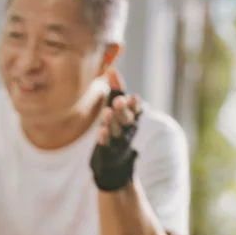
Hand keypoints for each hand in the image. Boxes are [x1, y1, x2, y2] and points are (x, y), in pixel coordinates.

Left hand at [90, 69, 141, 190]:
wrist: (115, 164)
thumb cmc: (116, 130)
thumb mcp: (117, 111)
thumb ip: (116, 91)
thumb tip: (111, 69)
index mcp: (131, 120)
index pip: (134, 110)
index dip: (133, 104)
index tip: (132, 96)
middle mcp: (127, 130)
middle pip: (127, 119)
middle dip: (123, 110)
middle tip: (118, 100)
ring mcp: (118, 142)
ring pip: (116, 131)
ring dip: (112, 122)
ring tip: (107, 113)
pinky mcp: (109, 153)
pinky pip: (107, 146)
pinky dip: (105, 139)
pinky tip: (101, 133)